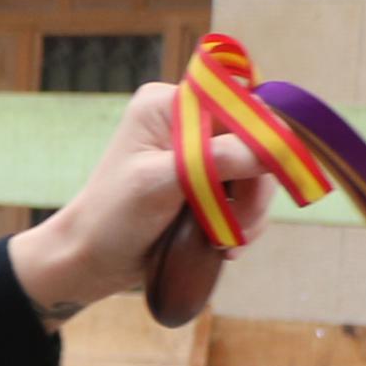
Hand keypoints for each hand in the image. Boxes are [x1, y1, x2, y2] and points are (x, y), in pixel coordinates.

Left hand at [8, 80, 265, 321]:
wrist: (92, 260)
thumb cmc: (112, 217)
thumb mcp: (160, 184)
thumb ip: (214, 160)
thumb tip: (272, 147)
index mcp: (166, 105)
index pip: (237, 106)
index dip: (260, 138)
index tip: (265, 175)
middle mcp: (186, 120)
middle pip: (254, 140)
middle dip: (252, 186)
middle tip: (239, 226)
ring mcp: (199, 152)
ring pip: (256, 171)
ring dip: (249, 210)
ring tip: (228, 241)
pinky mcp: (207, 182)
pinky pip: (247, 194)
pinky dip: (244, 220)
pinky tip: (226, 243)